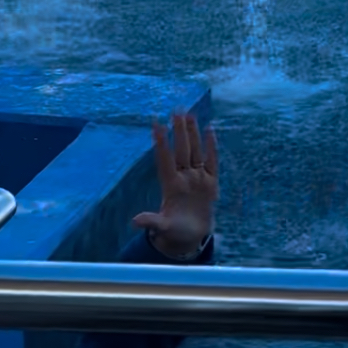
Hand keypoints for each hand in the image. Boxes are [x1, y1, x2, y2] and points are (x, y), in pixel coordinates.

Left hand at [132, 112, 218, 259]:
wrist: (190, 237)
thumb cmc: (173, 231)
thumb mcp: (162, 228)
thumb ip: (152, 222)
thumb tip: (135, 221)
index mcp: (171, 186)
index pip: (165, 159)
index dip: (161, 142)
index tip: (155, 124)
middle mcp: (184, 177)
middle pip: (181, 149)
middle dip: (178, 130)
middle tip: (175, 110)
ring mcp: (198, 178)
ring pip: (195, 150)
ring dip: (192, 133)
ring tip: (189, 115)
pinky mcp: (211, 183)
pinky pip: (212, 161)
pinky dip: (212, 146)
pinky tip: (210, 130)